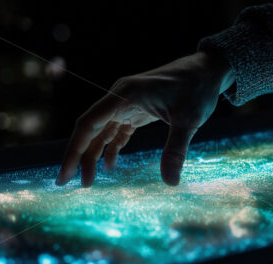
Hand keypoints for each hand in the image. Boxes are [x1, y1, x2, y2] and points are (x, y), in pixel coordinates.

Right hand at [56, 51, 234, 186]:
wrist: (207, 71)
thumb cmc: (197, 90)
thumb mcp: (188, 120)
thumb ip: (176, 149)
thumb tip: (170, 182)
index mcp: (125, 95)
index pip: (88, 123)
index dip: (73, 149)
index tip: (65, 174)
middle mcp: (120, 98)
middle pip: (89, 129)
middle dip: (78, 156)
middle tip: (68, 184)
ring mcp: (126, 104)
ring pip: (101, 132)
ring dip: (94, 155)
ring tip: (89, 182)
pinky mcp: (136, 110)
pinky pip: (116, 131)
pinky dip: (112, 148)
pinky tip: (111, 165)